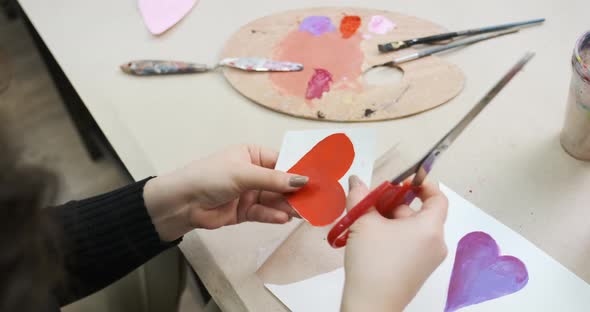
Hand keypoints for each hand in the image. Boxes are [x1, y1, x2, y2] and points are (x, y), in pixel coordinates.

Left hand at [143, 145, 306, 240]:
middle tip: (316, 200)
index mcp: (252, 155)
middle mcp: (254, 173)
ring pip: (275, 200)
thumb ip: (274, 179)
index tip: (319, 179)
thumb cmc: (210, 177)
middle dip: (296, 192)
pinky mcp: (245, 212)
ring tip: (304, 212)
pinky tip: (283, 218)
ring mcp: (250, 193)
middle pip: (281, 183)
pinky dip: (273, 216)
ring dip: (288, 206)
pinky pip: (264, 213)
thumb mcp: (243, 174)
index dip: (299, 171)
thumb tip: (303, 180)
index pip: (282, 162)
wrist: (182, 203)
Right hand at [341, 176, 447, 311]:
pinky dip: (394, 236)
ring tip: (365, 222)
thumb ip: (360, 196)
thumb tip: (356, 180)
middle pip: (419, 213)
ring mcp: (429, 260)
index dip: (422, 184)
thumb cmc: (372, 261)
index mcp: (430, 228)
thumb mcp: (363, 222)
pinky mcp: (418, 272)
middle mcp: (436, 244)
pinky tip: (371, 239)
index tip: (403, 181)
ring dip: (391, 220)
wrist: (371, 305)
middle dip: (394, 204)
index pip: (437, 198)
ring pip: (412, 230)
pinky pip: (410, 245)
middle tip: (371, 202)